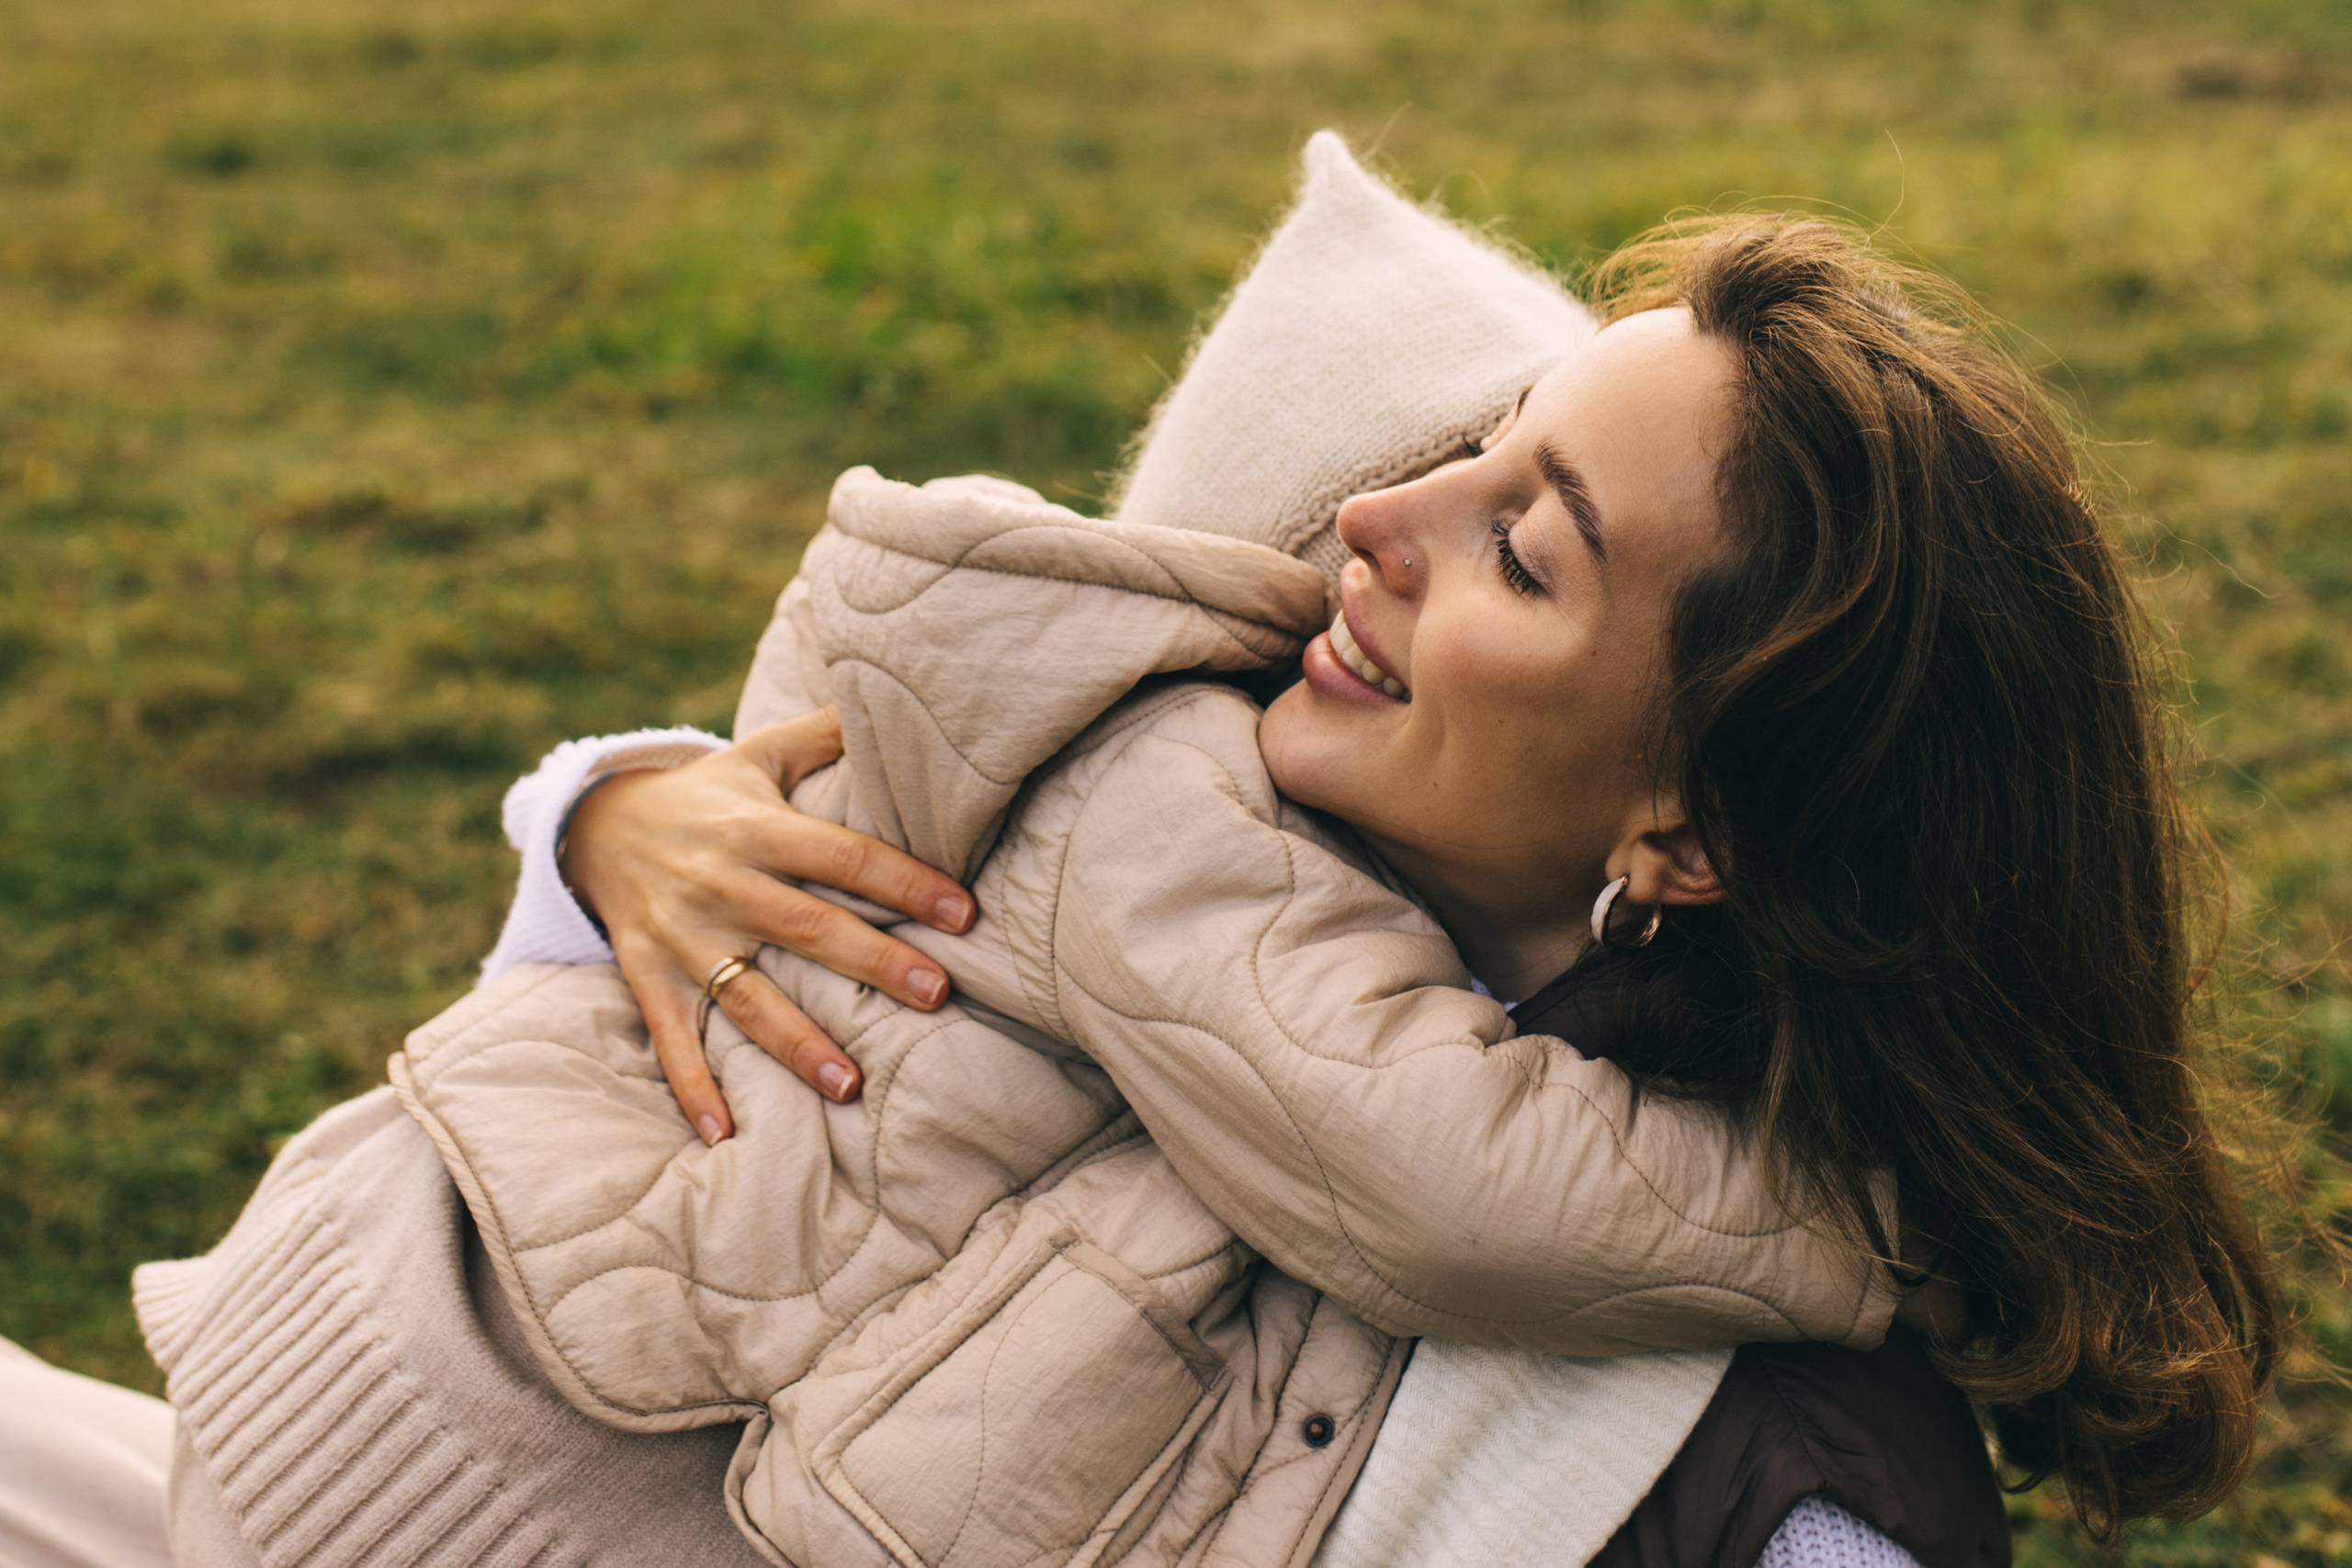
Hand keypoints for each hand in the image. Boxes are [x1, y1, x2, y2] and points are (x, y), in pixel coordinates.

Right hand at [558, 708, 973, 1141]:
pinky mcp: (646, 972)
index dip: (903, 881)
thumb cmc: (707, 792)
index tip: (964, 912)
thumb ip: (829, 734)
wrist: (593, 820)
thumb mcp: (759, 753)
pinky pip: (671, 1037)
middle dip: (872, 963)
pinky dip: (694, 1088)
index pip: (842, 854)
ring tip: (850, 1085)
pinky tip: (726, 1136)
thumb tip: (906, 695)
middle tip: (936, 995)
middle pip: (806, 927)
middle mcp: (721, 882)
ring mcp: (682, 934)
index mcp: (758, 827)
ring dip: (797, 1042)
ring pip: (745, 994)